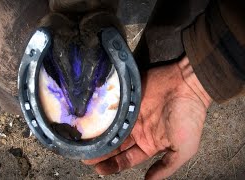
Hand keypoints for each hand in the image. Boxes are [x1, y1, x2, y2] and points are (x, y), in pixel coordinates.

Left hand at [83, 57, 211, 178]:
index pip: (126, 158)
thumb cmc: (189, 118)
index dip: (113, 165)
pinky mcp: (126, 99)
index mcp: (149, 144)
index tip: (98, 169)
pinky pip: (111, 109)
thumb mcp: (183, 148)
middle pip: (114, 145)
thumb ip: (167, 166)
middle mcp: (137, 131)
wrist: (188, 85)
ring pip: (110, 129)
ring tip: (82, 144)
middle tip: (84, 157)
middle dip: (100, 152)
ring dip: (98, 136)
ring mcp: (130, 114)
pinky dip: (101, 116)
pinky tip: (90, 122)